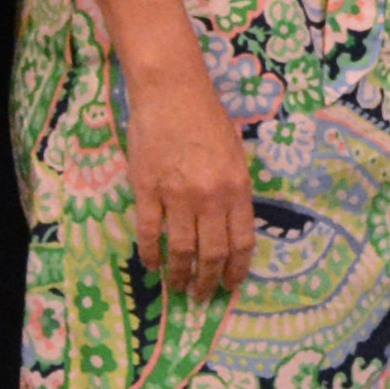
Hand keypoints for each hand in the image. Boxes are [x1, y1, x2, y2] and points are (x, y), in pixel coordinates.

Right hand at [121, 55, 254, 299]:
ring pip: (181, 249)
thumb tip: (232, 228)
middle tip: (203, 296)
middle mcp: (211, 197)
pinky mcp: (147, 190)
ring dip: (180, 275)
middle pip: (212, 253)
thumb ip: (235, 192)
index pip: (242, 242)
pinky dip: (151, 254)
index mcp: (237, 188)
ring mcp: (177, 195)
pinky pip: (149, 232)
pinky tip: (152, 265)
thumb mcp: (236, 155)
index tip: (230, 285)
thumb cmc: (207, 119)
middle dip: (208, 282)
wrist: (172, 92)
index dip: (236, 269)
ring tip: (178, 288)